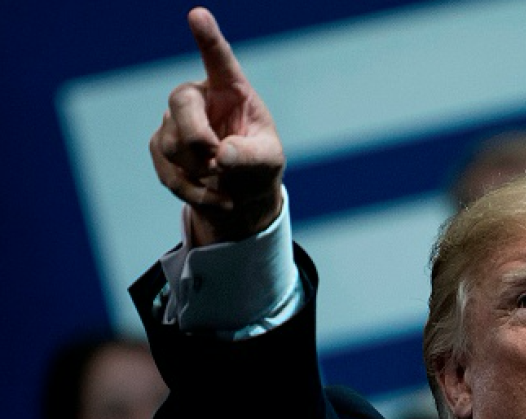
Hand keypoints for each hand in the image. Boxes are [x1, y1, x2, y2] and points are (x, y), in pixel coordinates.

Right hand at [149, 7, 284, 245]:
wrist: (241, 194)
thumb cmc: (259, 166)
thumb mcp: (268, 162)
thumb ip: (252, 156)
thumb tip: (221, 155)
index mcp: (231, 90)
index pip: (218, 60)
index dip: (208, 39)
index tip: (198, 15)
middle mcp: (200, 98)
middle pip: (180, 102)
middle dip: (197, 137)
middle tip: (216, 161)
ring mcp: (176, 121)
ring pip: (171, 143)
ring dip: (200, 171)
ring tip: (223, 178)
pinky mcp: (162, 147)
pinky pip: (167, 171)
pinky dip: (194, 192)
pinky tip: (220, 199)